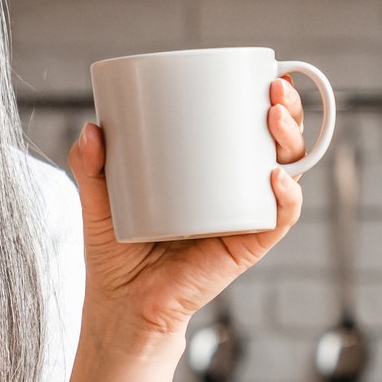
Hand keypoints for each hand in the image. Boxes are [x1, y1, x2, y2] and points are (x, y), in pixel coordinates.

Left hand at [68, 75, 308, 343]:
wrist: (123, 308)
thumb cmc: (116, 252)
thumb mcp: (97, 199)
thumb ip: (90, 164)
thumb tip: (92, 128)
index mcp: (209, 172)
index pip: (246, 129)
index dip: (266, 100)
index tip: (267, 73)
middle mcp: (234, 192)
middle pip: (276, 146)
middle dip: (287, 112)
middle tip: (274, 90)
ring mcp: (243, 218)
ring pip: (286, 176)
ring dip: (292, 144)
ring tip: (274, 119)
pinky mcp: (243, 247)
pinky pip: (276, 221)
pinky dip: (285, 200)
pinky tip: (276, 180)